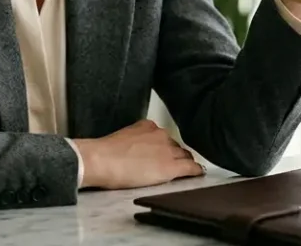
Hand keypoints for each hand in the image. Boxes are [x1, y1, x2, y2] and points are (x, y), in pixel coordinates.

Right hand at [72, 119, 203, 188]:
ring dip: (184, 163)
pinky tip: (199, 173)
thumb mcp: (123, 138)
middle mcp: (161, 135)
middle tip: (171, 165)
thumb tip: (135, 151)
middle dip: (175, 155)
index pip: (164, 138)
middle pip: (176, 147)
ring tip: (185, 171)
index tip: (163, 154)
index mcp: (148, 126)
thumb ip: (135, 140)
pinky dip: (196, 171)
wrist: (102, 159)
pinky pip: (190, 168)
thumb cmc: (104, 152)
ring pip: (184, 156)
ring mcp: (167, 150)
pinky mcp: (171, 166)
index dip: (165, 148)